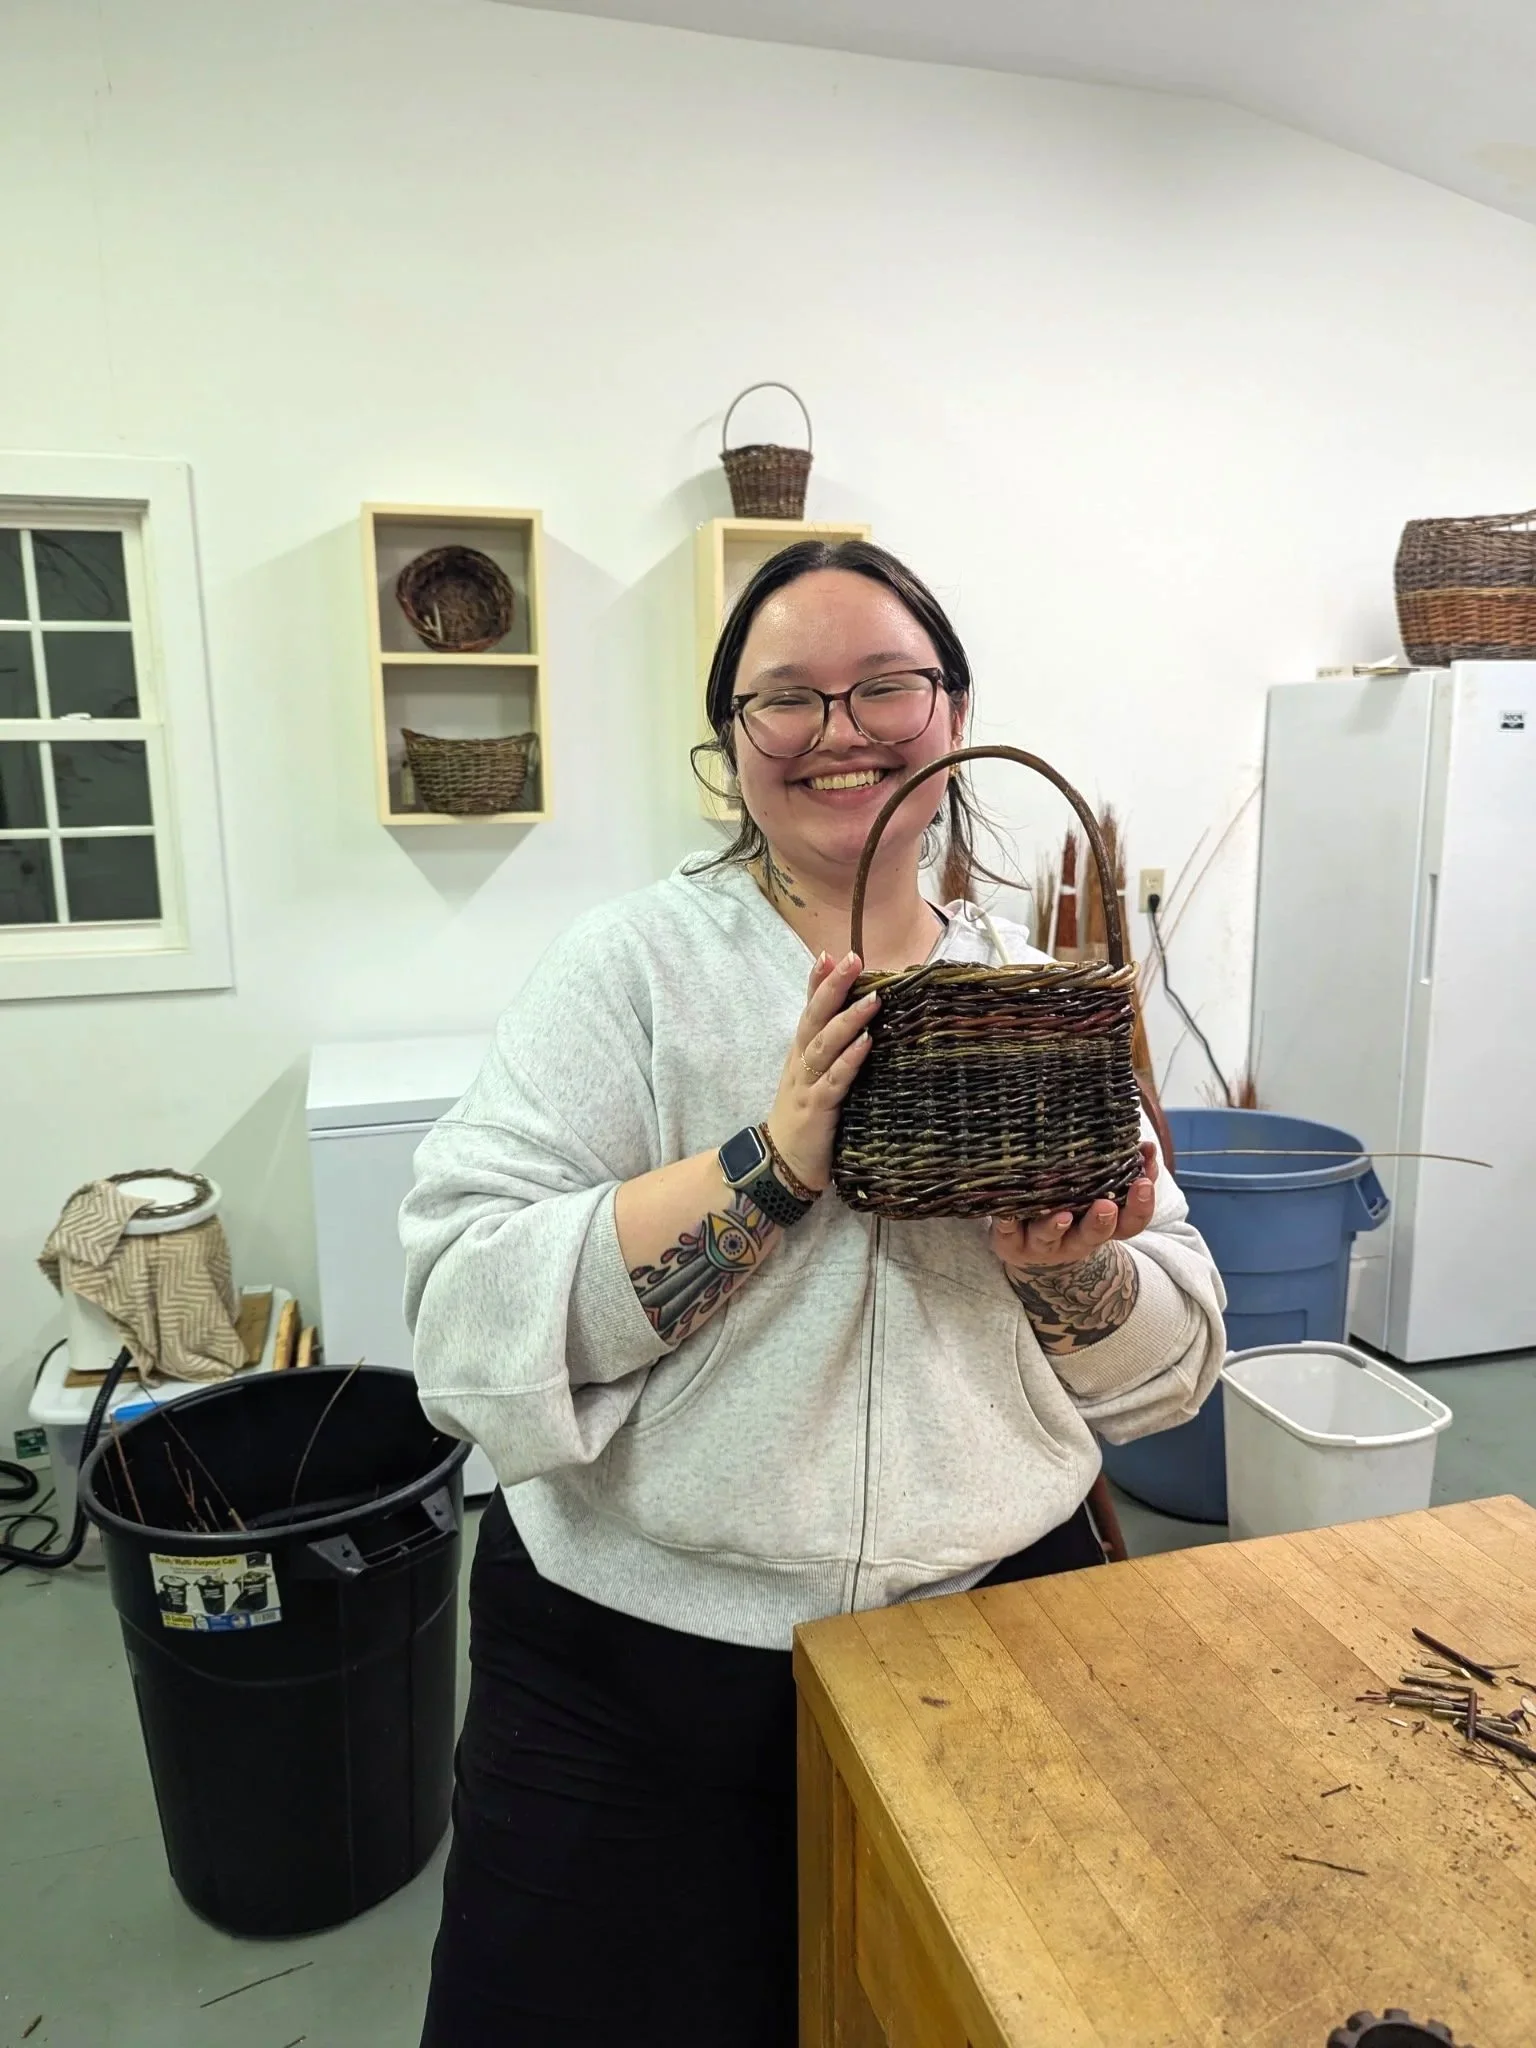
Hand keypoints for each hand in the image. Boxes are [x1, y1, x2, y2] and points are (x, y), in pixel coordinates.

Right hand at [763, 951, 877, 1193]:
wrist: (782, 1165)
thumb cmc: (806, 1118)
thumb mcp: (814, 1077)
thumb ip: (831, 1050)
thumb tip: (859, 1023)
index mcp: (801, 1052)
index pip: (808, 1009)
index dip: (818, 981)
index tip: (833, 953)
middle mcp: (801, 1062)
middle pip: (814, 1017)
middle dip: (833, 987)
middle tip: (853, 959)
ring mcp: (806, 1084)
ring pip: (824, 1045)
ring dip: (848, 1019)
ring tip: (872, 999)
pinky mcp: (817, 1109)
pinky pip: (834, 1080)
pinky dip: (849, 1060)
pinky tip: (865, 1044)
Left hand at [987, 1143, 1158, 1272]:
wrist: (1030, 1248)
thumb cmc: (1073, 1208)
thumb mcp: (1099, 1193)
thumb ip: (1123, 1171)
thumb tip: (1146, 1147)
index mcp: (1102, 1226)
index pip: (1130, 1223)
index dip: (1140, 1207)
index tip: (1144, 1183)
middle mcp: (1075, 1239)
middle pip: (1092, 1235)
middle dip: (1100, 1221)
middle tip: (1106, 1206)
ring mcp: (1043, 1243)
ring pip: (1051, 1236)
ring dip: (1057, 1225)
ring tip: (1062, 1215)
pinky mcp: (1011, 1242)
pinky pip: (1008, 1232)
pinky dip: (1007, 1223)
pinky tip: (1005, 1213)